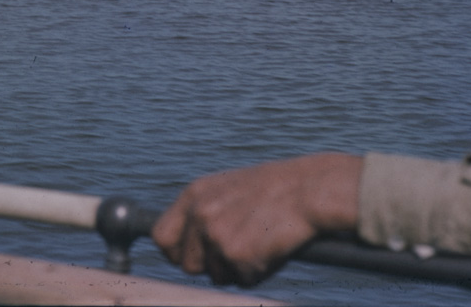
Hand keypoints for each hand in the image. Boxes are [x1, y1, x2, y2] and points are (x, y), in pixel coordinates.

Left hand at [151, 153, 362, 285]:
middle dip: (211, 266)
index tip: (193, 256)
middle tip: (238, 250)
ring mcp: (217, 236)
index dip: (177, 252)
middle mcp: (200, 215)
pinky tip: (272, 247)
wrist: (309, 189)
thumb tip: (185, 245)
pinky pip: (243, 281)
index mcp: (194, 195)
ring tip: (260, 242)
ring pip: (216, 276)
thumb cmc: (274, 190)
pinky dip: (259, 273)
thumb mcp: (228, 189)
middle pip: (188, 265)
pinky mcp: (238, 256)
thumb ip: (203, 211)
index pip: (161, 237)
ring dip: (236, 269)